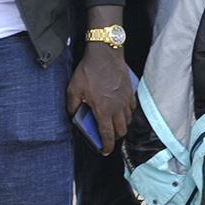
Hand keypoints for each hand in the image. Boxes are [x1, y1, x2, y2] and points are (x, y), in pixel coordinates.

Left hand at [67, 41, 134, 156]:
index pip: (108, 136)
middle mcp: (117, 108)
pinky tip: (120, 109)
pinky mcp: (130, 92)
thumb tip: (72, 116)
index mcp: (103, 110)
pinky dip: (127, 113)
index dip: (106, 147)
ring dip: (121, 125)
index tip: (104, 151)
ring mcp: (125, 100)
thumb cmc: (89, 70)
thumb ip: (72, 106)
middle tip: (107, 136)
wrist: (105, 53)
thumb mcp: (74, 89)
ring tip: (112, 122)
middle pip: (120, 131)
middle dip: (114, 137)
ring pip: (128, 121)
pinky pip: (132, 109)